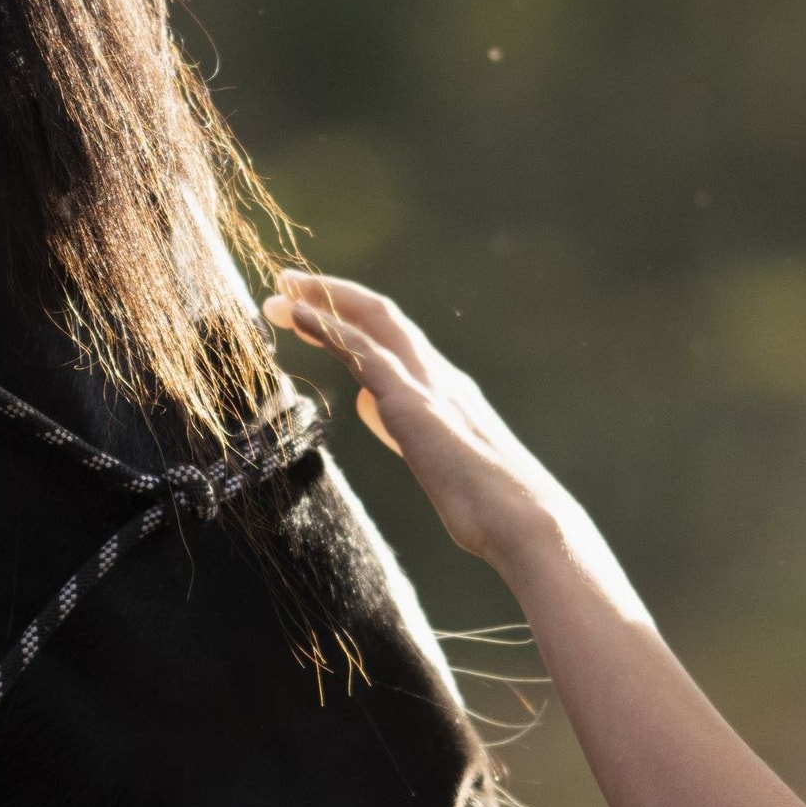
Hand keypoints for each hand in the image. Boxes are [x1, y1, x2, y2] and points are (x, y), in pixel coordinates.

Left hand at [263, 272, 564, 565]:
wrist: (525, 522)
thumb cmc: (489, 508)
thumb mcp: (438, 460)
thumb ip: (404, 427)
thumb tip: (371, 404)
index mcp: (448, 391)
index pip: (396, 339)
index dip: (353, 321)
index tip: (314, 314)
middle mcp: (440, 377)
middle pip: (381, 317)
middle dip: (334, 296)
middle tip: (288, 284)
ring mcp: (428, 386)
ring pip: (371, 324)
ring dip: (322, 303)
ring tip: (280, 292)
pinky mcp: (414, 404)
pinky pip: (364, 353)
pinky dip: (328, 328)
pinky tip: (298, 316)